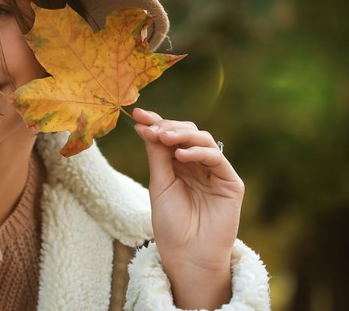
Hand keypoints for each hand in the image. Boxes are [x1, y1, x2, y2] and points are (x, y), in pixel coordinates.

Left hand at [133, 108, 242, 308]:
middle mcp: (197, 165)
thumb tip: (145, 125)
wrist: (187, 255)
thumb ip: (157, 155)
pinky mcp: (230, 183)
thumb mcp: (159, 184)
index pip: (169, 136)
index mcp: (178, 165)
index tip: (137, 113)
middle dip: (167, 126)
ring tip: (163, 137)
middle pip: (187, 133)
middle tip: (150, 127)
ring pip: (203, 140)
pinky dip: (198, 152)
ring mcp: (215, 173)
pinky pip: (216, 158)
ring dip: (181, 134)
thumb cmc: (170, 224)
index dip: (156, 122)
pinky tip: (181, 155)